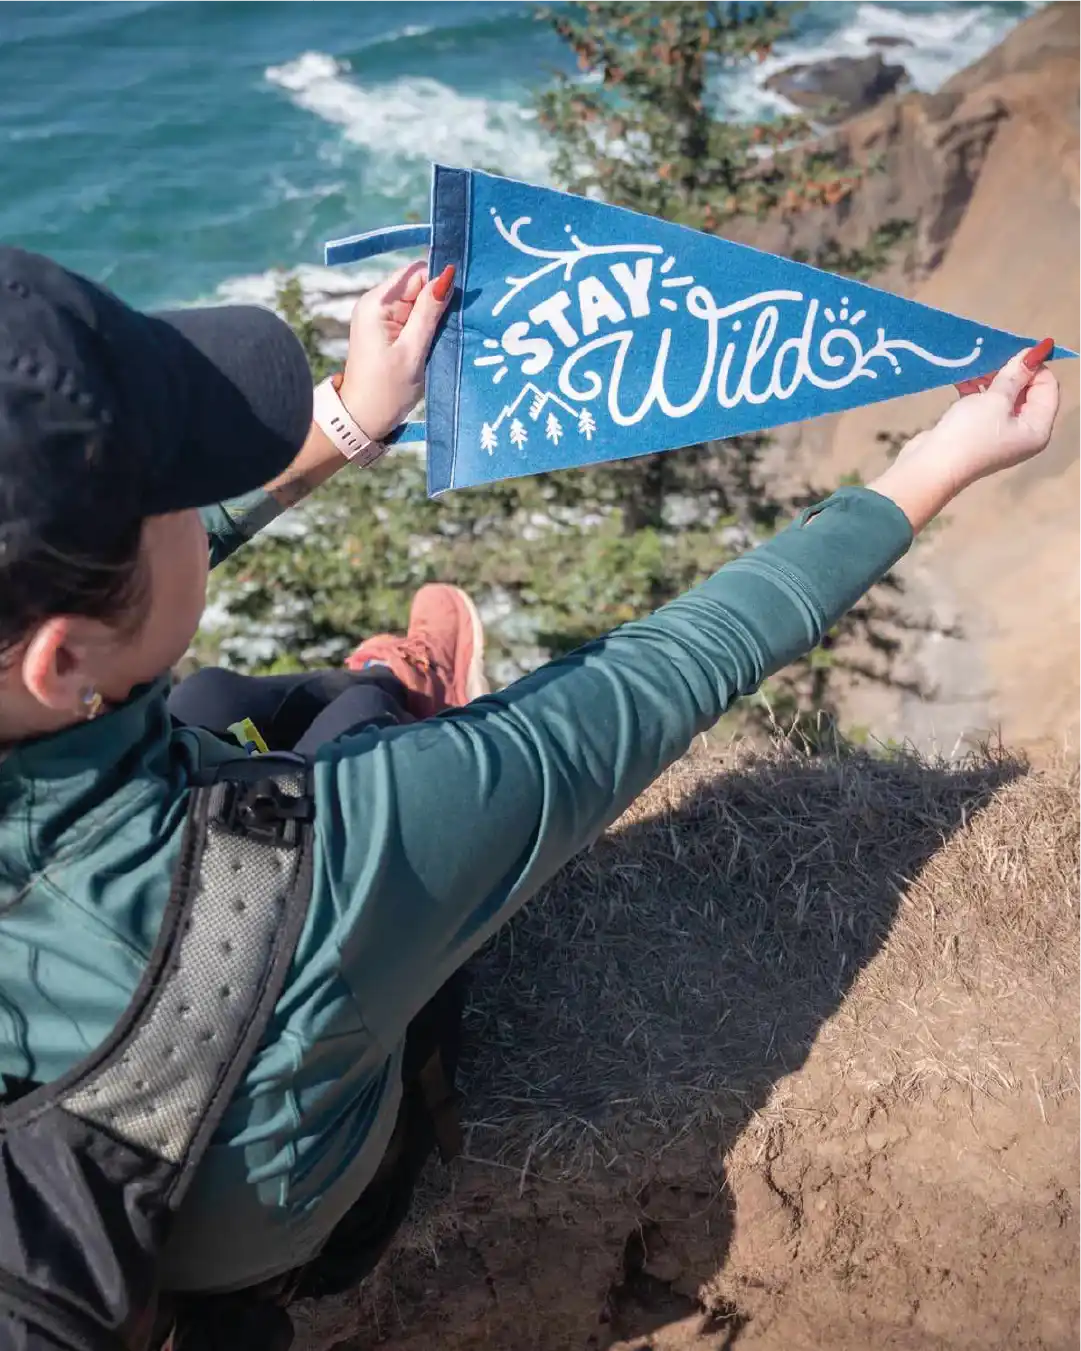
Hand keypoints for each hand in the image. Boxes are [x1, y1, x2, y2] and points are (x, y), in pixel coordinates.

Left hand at [338, 260, 454, 441]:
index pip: (415, 273)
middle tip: (452, 327)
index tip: (456, 304)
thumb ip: (429, 312)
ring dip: (434, 316)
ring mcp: (380, 317)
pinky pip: (413, 317)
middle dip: (438, 301)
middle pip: (417, 285)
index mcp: (377, 303)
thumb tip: (447, 275)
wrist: (362, 419)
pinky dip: (427, 327)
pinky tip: (434, 343)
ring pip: (418, 302)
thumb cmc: (387, 390)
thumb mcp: (412, 351)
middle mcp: (376, 303)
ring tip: (444, 338)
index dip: (438, 282)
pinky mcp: (386, 331)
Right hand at [869, 340, 1060, 530]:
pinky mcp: (976, 433)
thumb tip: (1033, 353)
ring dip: (990, 379)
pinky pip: (984, 406)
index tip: (1014, 349)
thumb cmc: (968, 434)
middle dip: (1011, 371)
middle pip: (1026, 392)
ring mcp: (998, 434)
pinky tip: (963, 379)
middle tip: (992, 354)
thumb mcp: (994, 399)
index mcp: (1036, 429)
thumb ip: (1014, 375)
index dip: (1035, 366)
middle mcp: (1022, 433)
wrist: (930, 468)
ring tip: (974, 364)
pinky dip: (976, 391)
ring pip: (1002, 397)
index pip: (1048, 388)